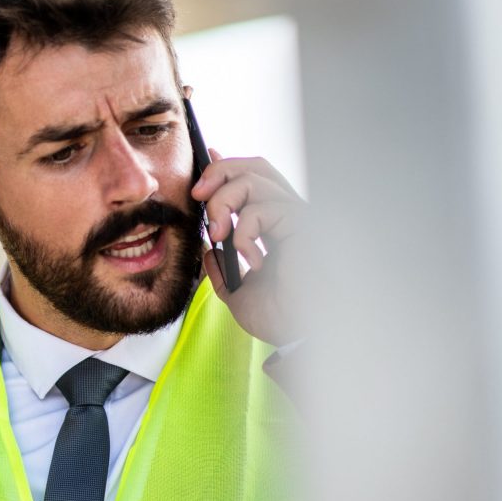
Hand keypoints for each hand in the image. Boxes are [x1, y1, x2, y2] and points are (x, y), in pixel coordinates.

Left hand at [191, 152, 307, 344]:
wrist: (296, 336)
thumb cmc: (278, 316)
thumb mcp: (236, 291)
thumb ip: (222, 269)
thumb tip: (208, 249)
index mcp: (274, 226)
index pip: (253, 180)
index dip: (227, 166)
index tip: (204, 164)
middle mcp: (288, 215)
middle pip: (254, 166)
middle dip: (220, 172)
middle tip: (198, 196)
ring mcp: (297, 217)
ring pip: (253, 181)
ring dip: (223, 204)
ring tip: (218, 235)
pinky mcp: (303, 225)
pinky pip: (262, 210)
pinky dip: (244, 233)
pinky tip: (252, 261)